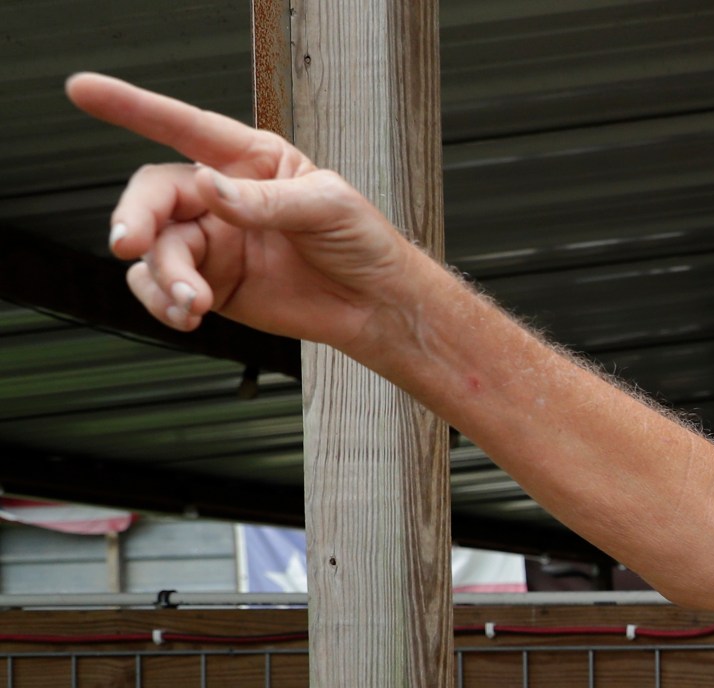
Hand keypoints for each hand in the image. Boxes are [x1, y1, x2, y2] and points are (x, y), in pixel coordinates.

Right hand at [64, 73, 421, 353]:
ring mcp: (211, 242)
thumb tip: (209, 189)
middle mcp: (220, 197)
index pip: (184, 127)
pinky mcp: (211, 284)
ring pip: (155, 250)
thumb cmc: (362, 243)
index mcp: (248, 160)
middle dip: (134, 219)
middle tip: (129, 244)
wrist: (378, 306)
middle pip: (154, 196)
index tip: (83, 91)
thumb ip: (265, 200)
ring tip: (195, 304)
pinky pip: (164, 288)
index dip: (134, 109)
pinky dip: (164, 302)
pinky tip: (187, 316)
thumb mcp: (327, 208)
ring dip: (162, 276)